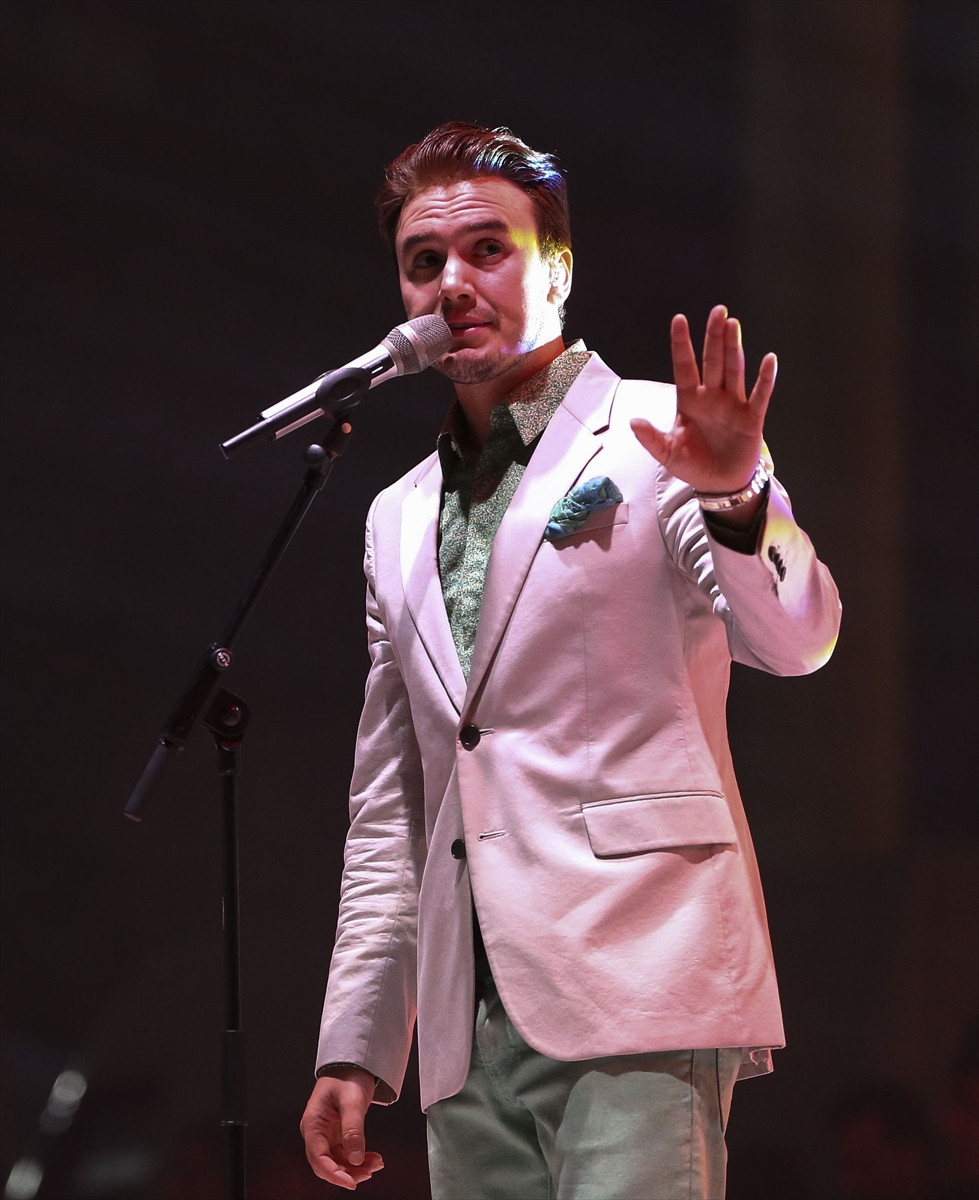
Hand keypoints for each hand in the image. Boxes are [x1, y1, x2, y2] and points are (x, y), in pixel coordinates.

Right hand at [300, 1067, 382, 1190]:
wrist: (353, 1064)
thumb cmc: (347, 1076)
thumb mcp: (352, 1101)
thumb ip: (353, 1129)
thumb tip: (355, 1157)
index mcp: (313, 1123)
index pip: (318, 1157)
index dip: (333, 1173)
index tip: (351, 1182)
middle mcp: (316, 1131)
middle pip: (326, 1163)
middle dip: (347, 1172)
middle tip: (369, 1172)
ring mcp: (326, 1133)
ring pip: (337, 1161)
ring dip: (356, 1167)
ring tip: (376, 1164)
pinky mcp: (337, 1134)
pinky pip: (345, 1153)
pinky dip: (359, 1158)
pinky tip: (372, 1158)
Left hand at [631, 305, 775, 494]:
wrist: (719, 486)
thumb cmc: (694, 465)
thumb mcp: (667, 454)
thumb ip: (651, 438)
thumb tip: (633, 422)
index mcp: (689, 401)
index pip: (684, 366)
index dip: (682, 344)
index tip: (679, 320)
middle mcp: (712, 397)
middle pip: (712, 360)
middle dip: (714, 336)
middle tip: (717, 311)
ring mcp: (733, 405)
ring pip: (733, 370)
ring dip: (733, 348)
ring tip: (733, 324)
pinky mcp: (752, 418)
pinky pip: (759, 395)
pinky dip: (765, 379)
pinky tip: (768, 359)